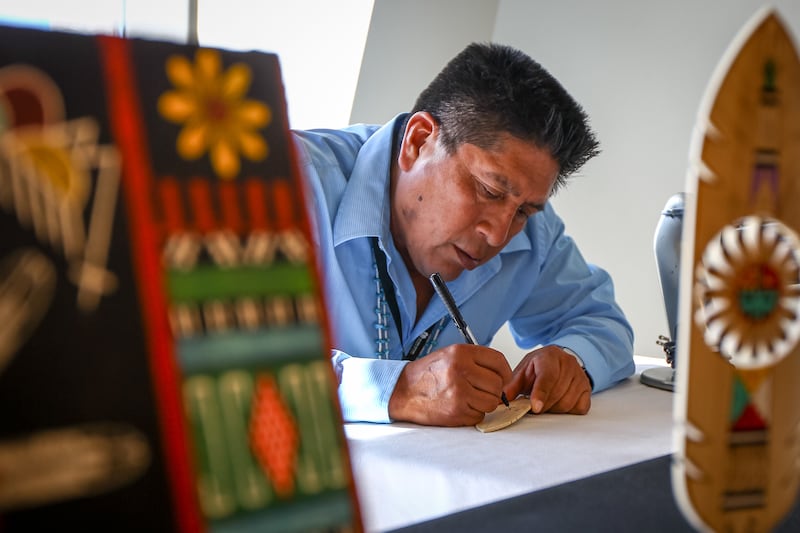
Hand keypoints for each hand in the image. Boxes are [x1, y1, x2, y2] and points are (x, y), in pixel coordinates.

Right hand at [388, 344, 512, 425]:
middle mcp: (461, 370)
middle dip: (493, 390)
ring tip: (468, 398)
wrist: (403, 391)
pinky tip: (460, 406)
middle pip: (497, 384)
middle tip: (480, 390)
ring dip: (484, 403)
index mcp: (461, 353)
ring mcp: (459, 392)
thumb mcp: (450, 355)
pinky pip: (479, 415)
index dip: (504, 372)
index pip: (498, 361)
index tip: (502, 377)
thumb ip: (476, 361)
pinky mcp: (456, 411)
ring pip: (491, 402)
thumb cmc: (427, 374)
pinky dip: (473, 414)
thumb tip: (502, 374)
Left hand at [505, 345, 591, 414]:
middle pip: (556, 394)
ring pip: (567, 403)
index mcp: (549, 356)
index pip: (547, 377)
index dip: (540, 393)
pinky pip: (579, 408)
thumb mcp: (523, 371)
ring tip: (545, 402)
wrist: (557, 360)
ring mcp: (580, 376)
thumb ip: (512, 386)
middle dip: (542, 405)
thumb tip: (502, 400)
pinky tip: (558, 402)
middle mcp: (568, 364)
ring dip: (553, 409)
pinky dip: (567, 411)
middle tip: (534, 405)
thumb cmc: (539, 367)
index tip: (535, 407)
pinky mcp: (588, 389)